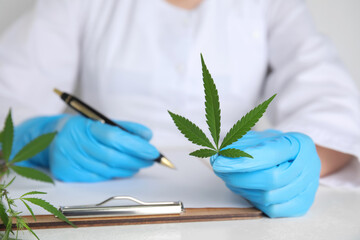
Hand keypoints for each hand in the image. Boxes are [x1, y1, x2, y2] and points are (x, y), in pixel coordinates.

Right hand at [13, 115, 158, 181]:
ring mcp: (67, 159)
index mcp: (83, 127)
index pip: (114, 137)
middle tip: (150, 160)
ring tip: (139, 165)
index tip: (153, 151)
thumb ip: (126, 128)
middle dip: (136, 160)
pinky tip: (122, 170)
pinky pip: (96, 178)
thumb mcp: (102, 122)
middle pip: (111, 156)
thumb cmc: (82, 129)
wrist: (50, 137)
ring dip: (127, 169)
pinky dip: (113, 175)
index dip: (135, 146)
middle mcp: (73, 143)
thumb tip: (147, 137)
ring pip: (106, 170)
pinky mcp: (65, 173)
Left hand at [211, 130, 320, 217]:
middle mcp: (309, 165)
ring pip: (269, 196)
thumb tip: (219, 154)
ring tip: (232, 179)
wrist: (299, 160)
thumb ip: (240, 144)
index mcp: (298, 143)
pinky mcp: (302, 204)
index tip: (219, 162)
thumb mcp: (260, 137)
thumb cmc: (276, 147)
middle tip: (220, 171)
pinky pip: (273, 209)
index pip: (269, 154)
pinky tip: (247, 190)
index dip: (243, 160)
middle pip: (271, 179)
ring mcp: (308, 187)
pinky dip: (255, 201)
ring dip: (244, 190)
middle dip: (240, 177)